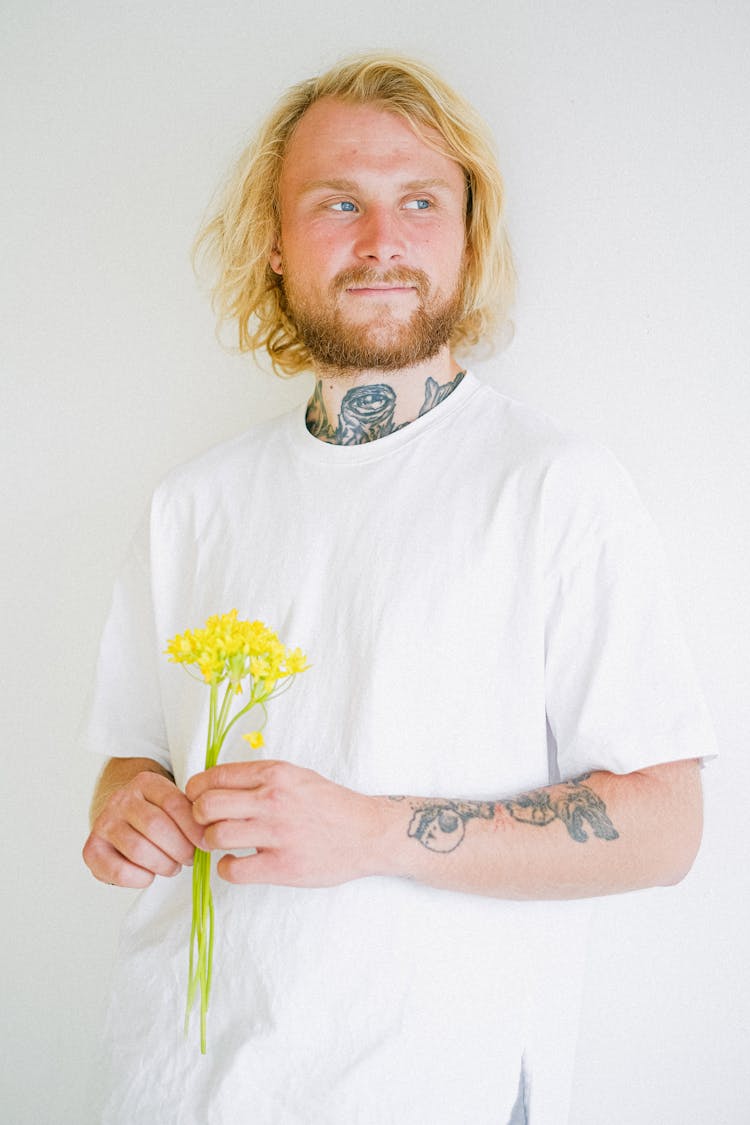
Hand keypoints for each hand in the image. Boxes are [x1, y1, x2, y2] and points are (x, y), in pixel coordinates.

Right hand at [83, 770, 205, 887]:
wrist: (119, 818)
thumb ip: (190, 813)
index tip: (206, 843)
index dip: (194, 828)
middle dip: (179, 849)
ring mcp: (104, 823)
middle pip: (156, 826)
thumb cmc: (155, 814)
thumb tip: (212, 834)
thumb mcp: (172, 803)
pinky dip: (139, 878)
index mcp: (146, 782)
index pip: (174, 803)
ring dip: (163, 865)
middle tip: (189, 858)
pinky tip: (148, 875)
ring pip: (139, 849)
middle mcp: (122, 799)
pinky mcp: (92, 849)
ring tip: (171, 866)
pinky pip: (118, 870)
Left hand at [185, 760, 380, 885]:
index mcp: (275, 773)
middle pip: (206, 805)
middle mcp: (273, 799)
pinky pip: (233, 869)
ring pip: (215, 836)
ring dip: (208, 842)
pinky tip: (235, 863)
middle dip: (196, 816)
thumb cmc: (329, 805)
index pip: (215, 776)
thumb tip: (216, 784)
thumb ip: (260, 778)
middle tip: (203, 823)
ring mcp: (277, 834)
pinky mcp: (282, 866)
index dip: (196, 789)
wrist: (367, 833)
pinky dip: (226, 868)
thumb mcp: (296, 776)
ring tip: (218, 843)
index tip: (196, 798)